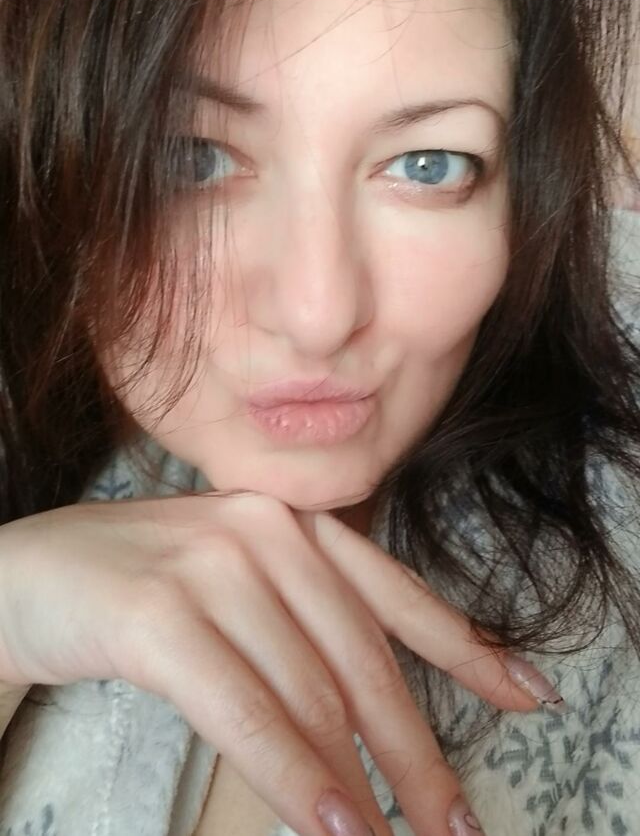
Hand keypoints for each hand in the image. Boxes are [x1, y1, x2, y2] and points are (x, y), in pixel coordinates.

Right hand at [0, 491, 540, 835]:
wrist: (25, 575)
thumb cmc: (140, 590)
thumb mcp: (236, 590)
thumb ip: (303, 628)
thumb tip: (375, 717)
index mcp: (292, 522)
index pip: (394, 593)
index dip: (466, 648)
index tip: (526, 695)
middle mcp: (265, 531)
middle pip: (363, 658)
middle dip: (419, 750)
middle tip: (459, 826)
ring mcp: (211, 565)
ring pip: (310, 693)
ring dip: (362, 782)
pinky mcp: (159, 613)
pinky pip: (245, 710)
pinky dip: (293, 775)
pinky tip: (329, 824)